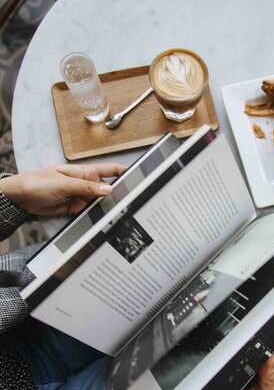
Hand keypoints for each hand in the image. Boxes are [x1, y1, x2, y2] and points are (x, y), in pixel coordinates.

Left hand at [0, 163, 126, 215]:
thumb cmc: (36, 183)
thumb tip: (109, 188)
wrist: (18, 199)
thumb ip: (87, 187)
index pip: (109, 169)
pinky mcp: (75, 209)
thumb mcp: (63, 184)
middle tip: (132, 201)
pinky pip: (89, 213)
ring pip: (100, 203)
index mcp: (84, 172)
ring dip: (107, 208)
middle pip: (108, 188)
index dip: (124, 171)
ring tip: (119, 213)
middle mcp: (85, 184)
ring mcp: (80, 197)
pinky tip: (102, 220)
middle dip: (119, 194)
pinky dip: (95, 217)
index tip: (139, 176)